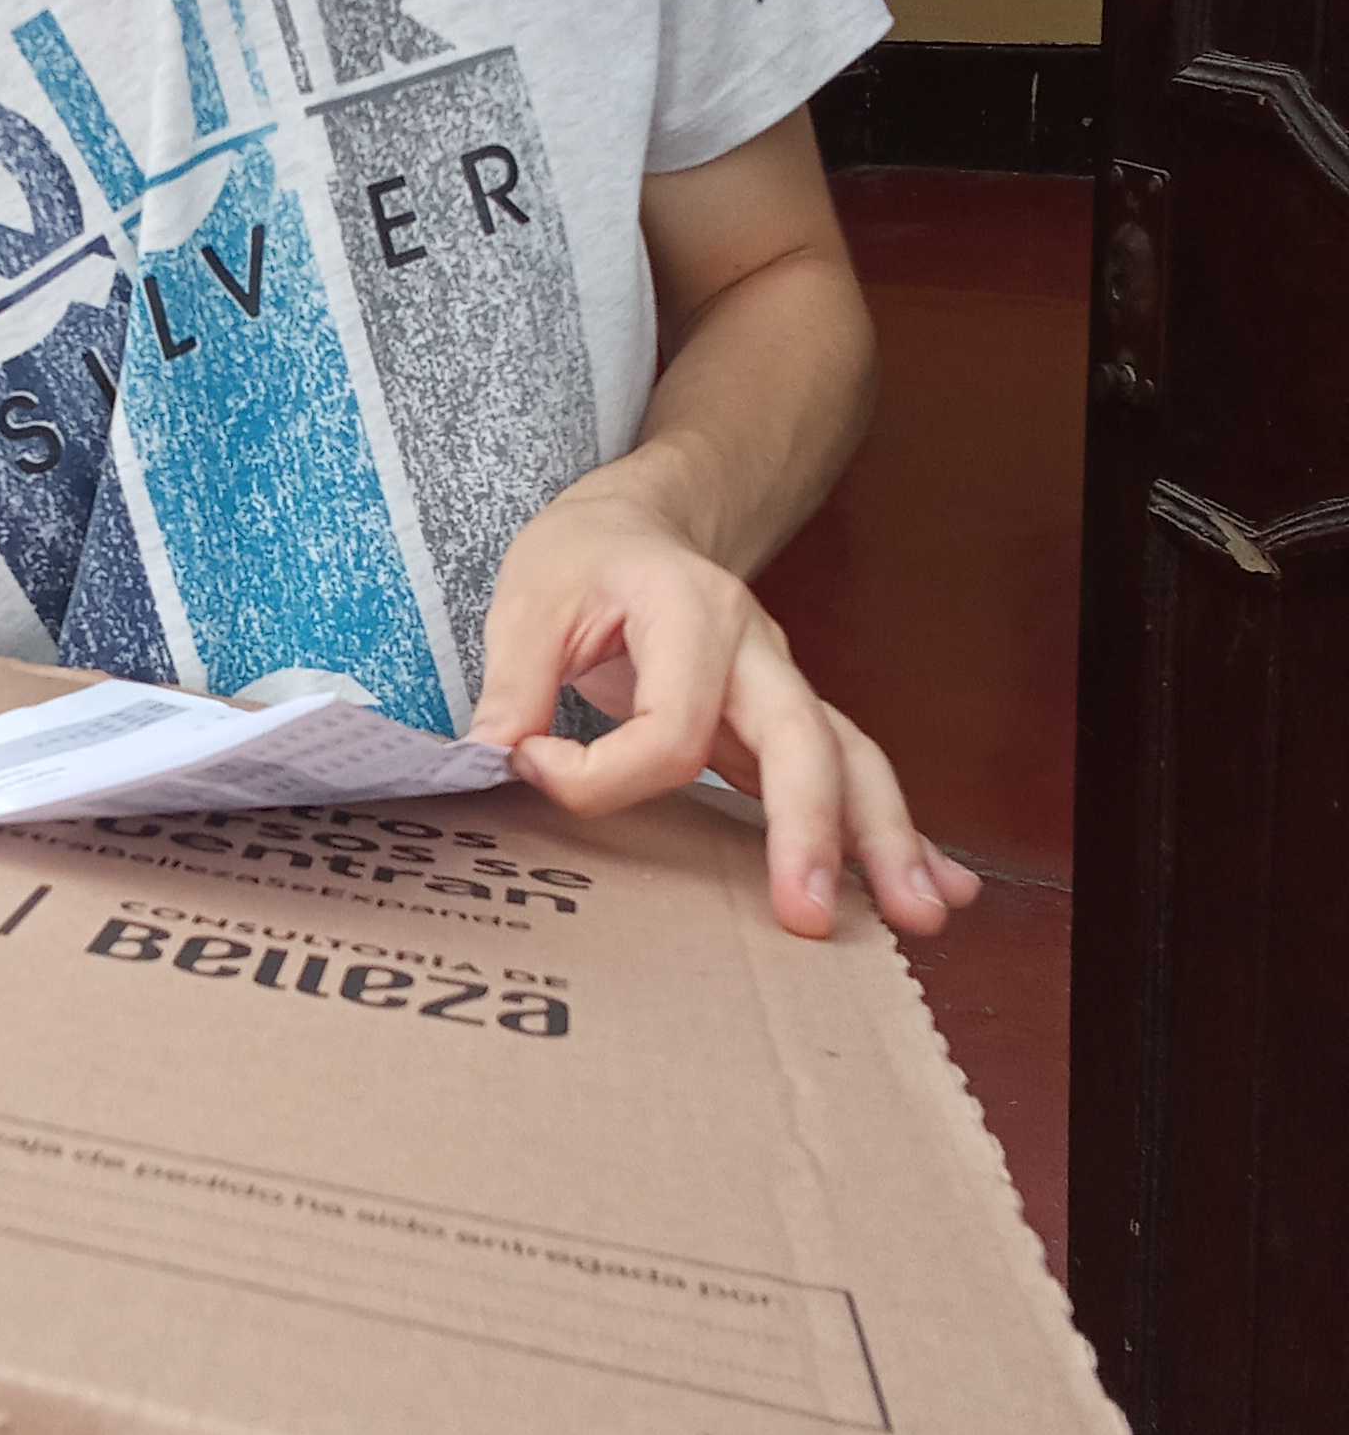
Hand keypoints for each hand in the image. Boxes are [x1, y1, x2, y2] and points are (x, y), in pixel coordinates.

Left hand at [470, 478, 982, 942]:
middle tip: (807, 914)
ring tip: (923, 914)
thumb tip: (493, 761)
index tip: (534, 765)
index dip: (599, 771)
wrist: (641, 520)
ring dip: (887, 840)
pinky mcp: (785, 723)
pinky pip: (852, 775)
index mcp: (692, 610)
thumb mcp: (529, 597)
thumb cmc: (587, 558)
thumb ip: (513, 682)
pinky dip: (896, 832)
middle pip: (802, 741)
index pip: (670, 724)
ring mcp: (781, 687)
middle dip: (810, 829)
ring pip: (853, 762)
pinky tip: (940, 887)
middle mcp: (756, 651)